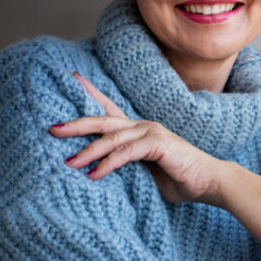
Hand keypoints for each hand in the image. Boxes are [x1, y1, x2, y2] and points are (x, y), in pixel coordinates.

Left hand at [49, 73, 221, 205]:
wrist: (209, 182)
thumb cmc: (178, 179)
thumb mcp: (144, 173)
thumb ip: (125, 169)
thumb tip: (96, 176)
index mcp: (138, 131)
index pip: (109, 109)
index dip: (90, 93)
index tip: (73, 78)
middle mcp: (142, 126)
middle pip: (102, 121)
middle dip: (75, 123)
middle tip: (52, 129)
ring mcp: (151, 133)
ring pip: (111, 138)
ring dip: (87, 151)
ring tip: (68, 163)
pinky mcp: (158, 144)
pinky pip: (126, 153)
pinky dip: (108, 164)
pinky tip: (94, 175)